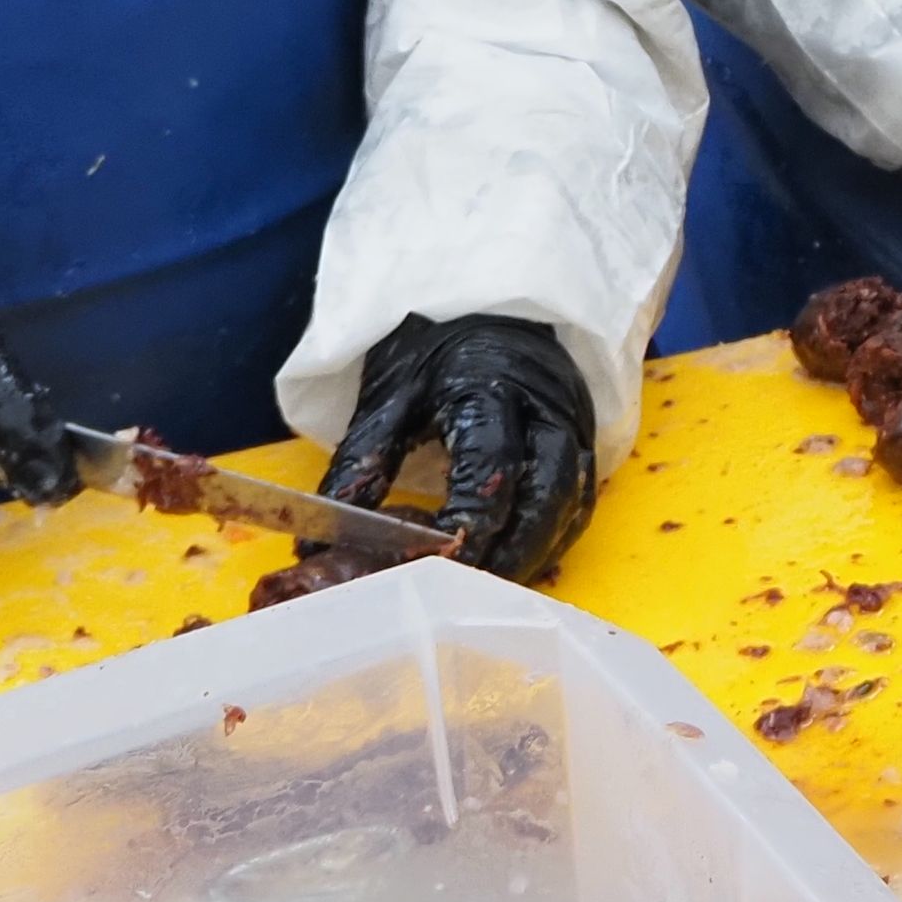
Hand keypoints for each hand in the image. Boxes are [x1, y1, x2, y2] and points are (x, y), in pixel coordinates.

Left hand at [323, 313, 596, 580]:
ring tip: (488, 588)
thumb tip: (318, 548)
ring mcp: (573, 425)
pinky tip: (515, 564)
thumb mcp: (388, 395)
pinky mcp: (584, 442)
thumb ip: (363, 462)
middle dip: (511, 552)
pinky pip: (578, 503)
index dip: (466, 521)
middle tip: (467, 593)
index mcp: (492, 386)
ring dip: (533, 553)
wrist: (490, 307)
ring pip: (570, 504)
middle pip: (547, 493)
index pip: (489, 463)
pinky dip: (548, 541)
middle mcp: (546, 407)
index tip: (433, 563)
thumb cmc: (434, 350)